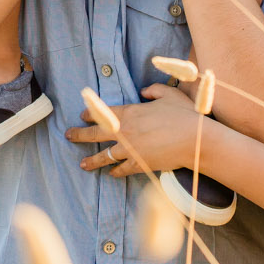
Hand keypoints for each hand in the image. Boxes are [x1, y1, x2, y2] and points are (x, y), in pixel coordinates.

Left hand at [67, 84, 206, 175]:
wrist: (194, 141)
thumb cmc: (183, 115)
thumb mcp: (168, 94)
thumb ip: (153, 90)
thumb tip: (143, 92)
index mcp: (131, 112)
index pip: (104, 112)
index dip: (91, 113)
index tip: (82, 115)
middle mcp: (126, 132)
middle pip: (96, 134)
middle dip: (80, 134)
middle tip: (68, 135)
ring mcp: (131, 150)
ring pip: (105, 156)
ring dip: (92, 160)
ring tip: (82, 164)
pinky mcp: (139, 165)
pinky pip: (122, 169)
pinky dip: (115, 172)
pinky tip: (111, 173)